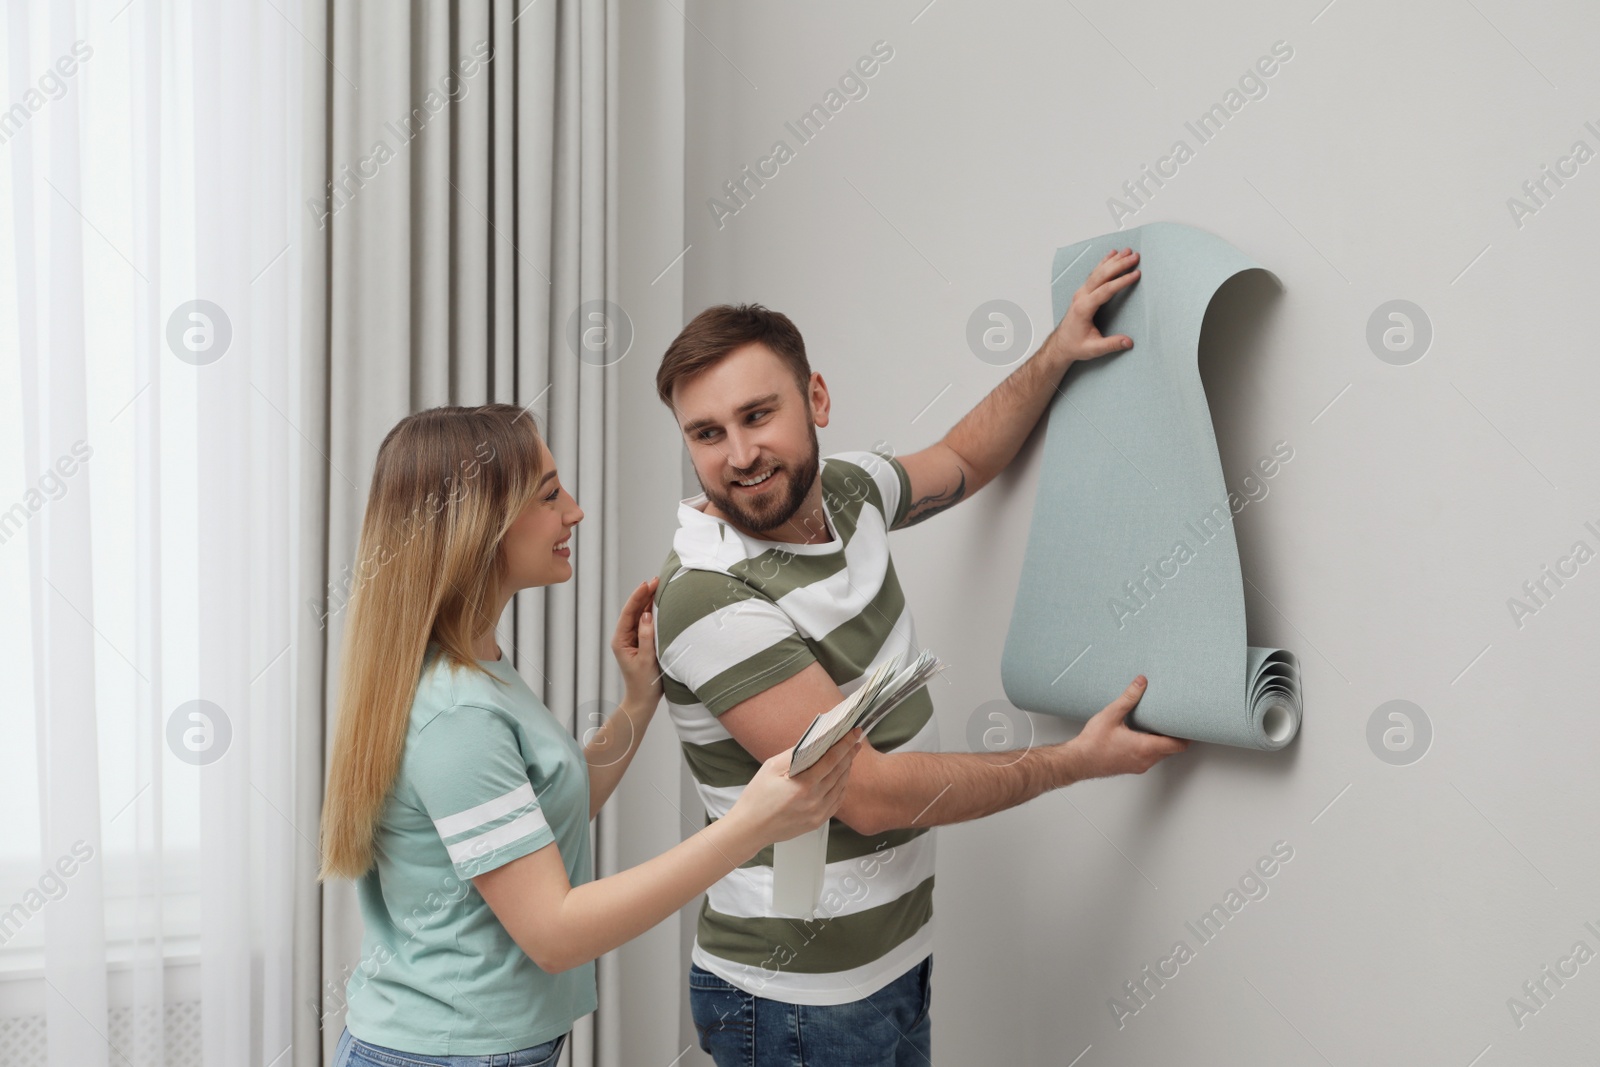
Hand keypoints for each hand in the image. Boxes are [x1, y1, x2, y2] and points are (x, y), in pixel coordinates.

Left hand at [611, 577, 661, 706]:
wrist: (643, 701)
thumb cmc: (644, 684)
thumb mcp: (646, 660)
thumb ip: (646, 636)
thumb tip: (647, 614)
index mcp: (620, 640)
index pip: (628, 613)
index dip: (638, 597)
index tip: (647, 584)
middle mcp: (625, 637)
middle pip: (634, 611)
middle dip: (644, 594)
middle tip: (657, 579)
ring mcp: (633, 639)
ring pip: (641, 615)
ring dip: (649, 601)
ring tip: (659, 586)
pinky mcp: (642, 642)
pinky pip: (647, 623)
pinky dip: (653, 612)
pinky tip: (660, 602)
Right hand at [729, 728, 860, 843]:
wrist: (751, 828)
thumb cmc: (757, 797)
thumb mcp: (770, 768)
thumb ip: (794, 754)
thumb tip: (812, 742)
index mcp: (803, 785)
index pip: (832, 760)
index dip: (845, 744)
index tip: (854, 734)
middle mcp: (815, 800)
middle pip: (840, 772)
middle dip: (849, 754)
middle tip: (855, 741)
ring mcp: (818, 813)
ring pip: (840, 787)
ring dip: (846, 770)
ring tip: (848, 757)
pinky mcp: (817, 822)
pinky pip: (836, 802)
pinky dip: (841, 788)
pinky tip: (841, 778)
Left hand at [1041, 248, 1140, 364]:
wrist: (1061, 344)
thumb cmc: (1075, 345)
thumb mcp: (1093, 349)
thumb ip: (1111, 345)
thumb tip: (1128, 342)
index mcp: (1083, 308)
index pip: (1105, 290)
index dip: (1121, 281)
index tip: (1136, 274)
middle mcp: (1081, 297)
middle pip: (1101, 276)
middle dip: (1119, 265)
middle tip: (1135, 257)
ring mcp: (1081, 293)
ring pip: (1098, 272)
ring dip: (1113, 261)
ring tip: (1128, 251)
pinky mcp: (1083, 292)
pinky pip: (1095, 274)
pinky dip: (1104, 262)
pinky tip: (1112, 254)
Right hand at [1068, 676, 1188, 777]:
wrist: (1078, 761)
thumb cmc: (1093, 743)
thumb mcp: (1111, 715)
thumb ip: (1128, 698)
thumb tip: (1141, 682)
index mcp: (1145, 747)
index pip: (1178, 745)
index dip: (1187, 735)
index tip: (1190, 724)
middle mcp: (1146, 759)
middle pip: (1172, 749)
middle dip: (1176, 735)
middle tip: (1176, 720)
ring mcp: (1139, 765)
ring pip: (1161, 754)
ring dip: (1163, 741)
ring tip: (1159, 724)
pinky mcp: (1132, 766)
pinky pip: (1150, 757)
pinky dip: (1152, 746)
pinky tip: (1142, 734)